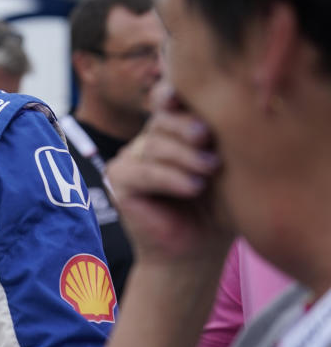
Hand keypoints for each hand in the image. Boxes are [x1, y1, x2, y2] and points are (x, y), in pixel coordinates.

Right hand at [106, 83, 231, 265]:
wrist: (197, 253)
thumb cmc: (217, 209)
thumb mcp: (224, 167)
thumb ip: (217, 139)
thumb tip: (227, 110)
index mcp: (171, 130)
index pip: (166, 99)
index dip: (173, 93)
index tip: (185, 94)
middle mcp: (147, 140)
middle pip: (161, 120)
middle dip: (186, 126)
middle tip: (208, 138)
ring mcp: (128, 160)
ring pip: (154, 146)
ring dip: (184, 157)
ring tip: (210, 170)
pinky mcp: (118, 183)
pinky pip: (143, 173)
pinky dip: (170, 178)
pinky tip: (193, 187)